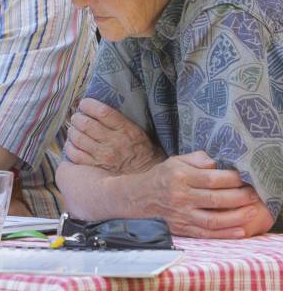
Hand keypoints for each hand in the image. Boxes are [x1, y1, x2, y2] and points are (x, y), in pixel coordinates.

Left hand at [65, 98, 164, 173]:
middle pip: (85, 123)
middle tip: (77, 117)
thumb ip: (121, 122)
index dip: (88, 105)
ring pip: (77, 137)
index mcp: (126, 130)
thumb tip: (98, 110)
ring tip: (74, 130)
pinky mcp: (94, 168)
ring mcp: (103, 156)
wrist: (147, 183)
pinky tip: (73, 144)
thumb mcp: (138, 134)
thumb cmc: (143, 155)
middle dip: (77, 117)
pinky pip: (74, 154)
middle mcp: (113, 142)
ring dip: (72, 131)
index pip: (102, 111)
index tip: (84, 104)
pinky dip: (70, 146)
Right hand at [129, 151, 262, 237]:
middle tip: (254, 194)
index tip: (244, 177)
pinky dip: (225, 234)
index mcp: (179, 176)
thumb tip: (215, 162)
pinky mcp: (182, 228)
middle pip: (215, 199)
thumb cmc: (161, 177)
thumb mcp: (174, 161)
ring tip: (251, 211)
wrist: (138, 198)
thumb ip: (196, 158)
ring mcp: (181, 215)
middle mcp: (180, 196)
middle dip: (239, 197)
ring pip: (213, 219)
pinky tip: (240, 230)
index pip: (211, 178)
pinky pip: (206, 233)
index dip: (232, 178)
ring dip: (236, 217)